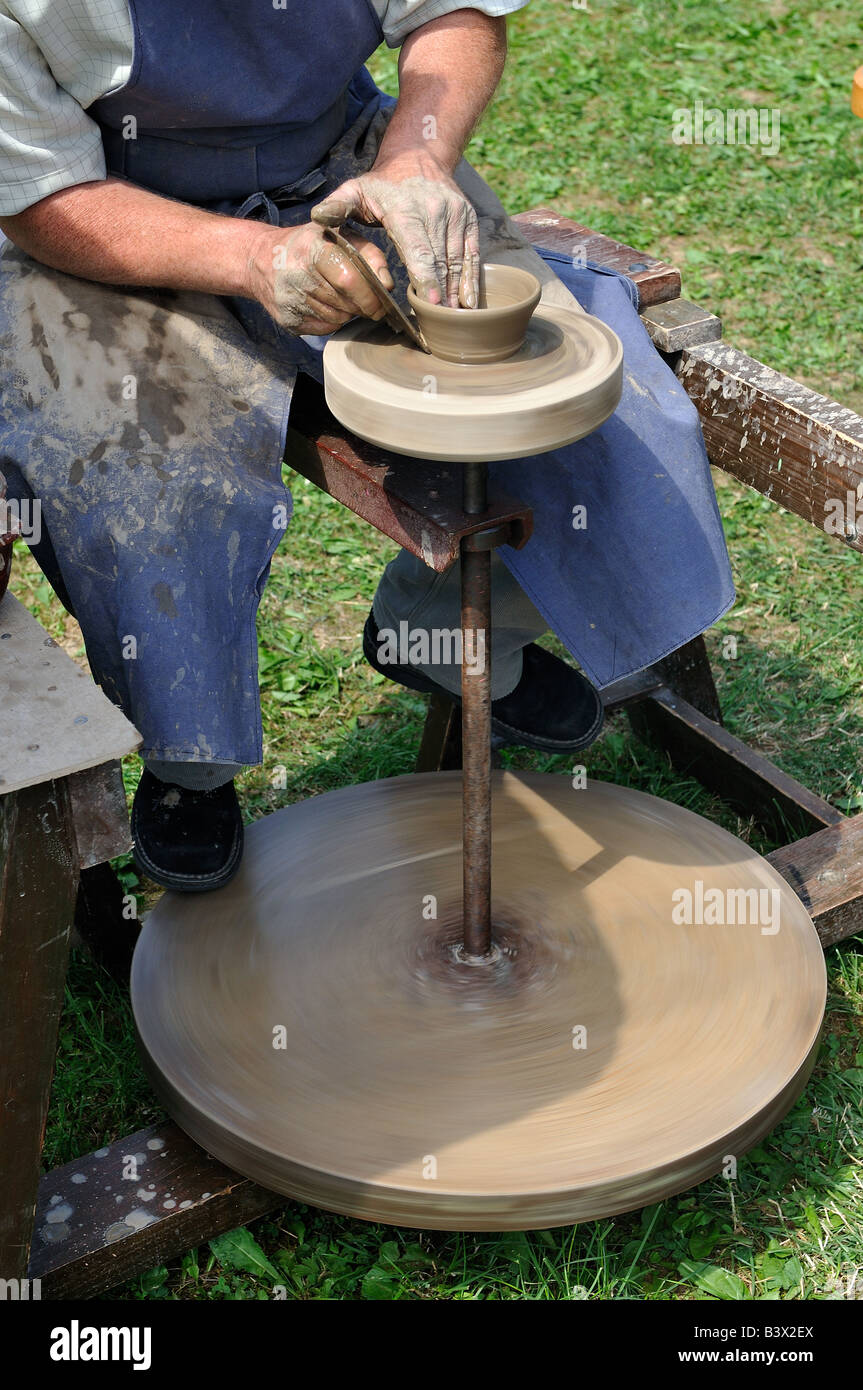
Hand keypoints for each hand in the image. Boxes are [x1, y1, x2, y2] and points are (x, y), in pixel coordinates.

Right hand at [245, 221, 394, 335]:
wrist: (262, 260)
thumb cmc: (311, 246)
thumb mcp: (340, 236)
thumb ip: (369, 254)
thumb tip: (388, 285)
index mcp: (311, 248)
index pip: (348, 280)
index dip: (368, 295)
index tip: (380, 303)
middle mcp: (297, 274)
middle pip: (345, 303)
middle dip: (361, 306)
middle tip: (365, 301)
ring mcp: (290, 299)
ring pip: (337, 319)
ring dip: (347, 313)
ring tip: (341, 297)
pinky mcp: (287, 320)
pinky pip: (324, 329)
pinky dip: (332, 321)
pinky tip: (326, 305)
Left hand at [312, 158, 479, 307]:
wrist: (418, 156)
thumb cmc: (382, 185)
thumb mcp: (355, 189)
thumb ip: (338, 205)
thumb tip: (318, 217)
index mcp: (406, 210)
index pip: (418, 250)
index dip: (425, 277)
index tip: (431, 303)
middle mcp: (435, 211)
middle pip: (440, 261)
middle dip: (442, 294)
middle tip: (440, 323)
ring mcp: (456, 215)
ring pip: (458, 260)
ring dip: (458, 291)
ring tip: (455, 319)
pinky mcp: (469, 219)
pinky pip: (472, 253)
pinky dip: (472, 278)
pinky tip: (469, 302)